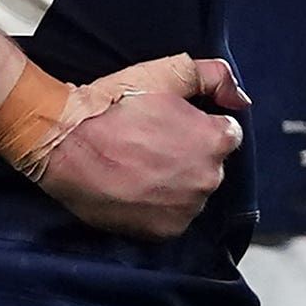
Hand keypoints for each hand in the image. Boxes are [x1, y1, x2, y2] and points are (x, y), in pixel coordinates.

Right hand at [33, 51, 244, 237]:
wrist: (65, 142)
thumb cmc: (114, 105)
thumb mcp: (165, 73)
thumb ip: (213, 77)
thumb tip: (239, 98)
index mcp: (216, 141)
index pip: (225, 135)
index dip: (198, 128)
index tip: (172, 126)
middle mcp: (209, 179)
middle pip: (208, 167)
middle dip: (188, 156)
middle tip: (150, 145)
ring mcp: (186, 209)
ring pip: (190, 194)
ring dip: (174, 184)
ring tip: (139, 168)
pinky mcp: (163, 232)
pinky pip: (171, 218)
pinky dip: (158, 207)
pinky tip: (134, 188)